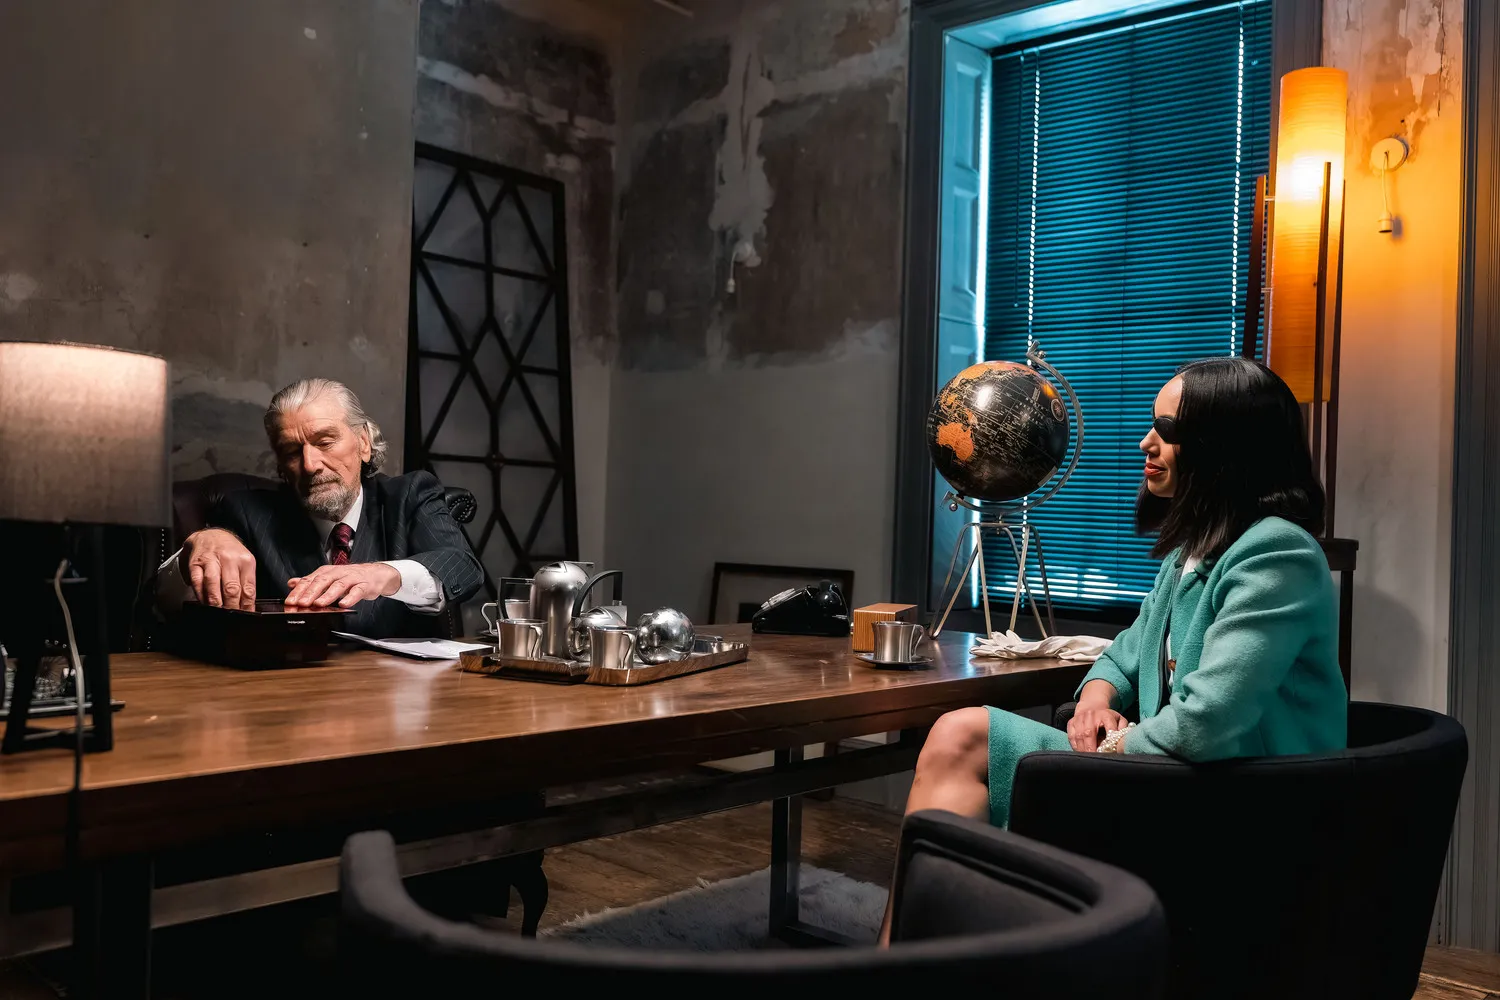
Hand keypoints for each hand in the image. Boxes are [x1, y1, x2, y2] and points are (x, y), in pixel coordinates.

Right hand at [181, 529, 256, 610]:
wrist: (211, 535)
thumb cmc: (230, 552)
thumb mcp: (245, 562)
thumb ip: (246, 582)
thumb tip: (248, 605)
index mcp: (245, 561)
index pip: (248, 588)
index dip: (247, 605)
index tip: (246, 615)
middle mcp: (229, 559)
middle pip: (231, 588)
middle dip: (232, 606)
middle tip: (232, 617)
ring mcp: (211, 560)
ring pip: (214, 584)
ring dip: (216, 602)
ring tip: (218, 613)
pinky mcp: (195, 563)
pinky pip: (197, 582)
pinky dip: (201, 595)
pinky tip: (204, 603)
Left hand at [285, 563, 400, 608]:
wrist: (375, 574)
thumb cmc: (351, 577)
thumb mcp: (329, 577)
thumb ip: (310, 581)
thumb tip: (292, 583)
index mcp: (327, 572)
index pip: (310, 580)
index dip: (299, 591)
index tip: (290, 601)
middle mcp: (338, 573)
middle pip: (322, 581)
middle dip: (311, 592)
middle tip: (302, 603)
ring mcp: (351, 578)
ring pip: (338, 585)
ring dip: (328, 595)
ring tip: (319, 604)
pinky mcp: (364, 585)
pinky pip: (357, 591)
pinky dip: (350, 598)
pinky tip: (344, 605)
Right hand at [1067, 704, 1130, 752]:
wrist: (1091, 707)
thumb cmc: (1107, 718)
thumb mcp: (1119, 720)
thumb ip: (1123, 729)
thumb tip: (1124, 741)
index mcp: (1105, 714)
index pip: (1109, 726)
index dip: (1110, 738)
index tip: (1110, 750)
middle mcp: (1091, 715)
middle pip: (1089, 733)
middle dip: (1091, 748)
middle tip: (1095, 758)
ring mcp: (1079, 719)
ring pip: (1079, 736)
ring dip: (1083, 749)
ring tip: (1088, 758)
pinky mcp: (1071, 723)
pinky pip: (1071, 736)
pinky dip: (1075, 746)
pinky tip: (1080, 752)